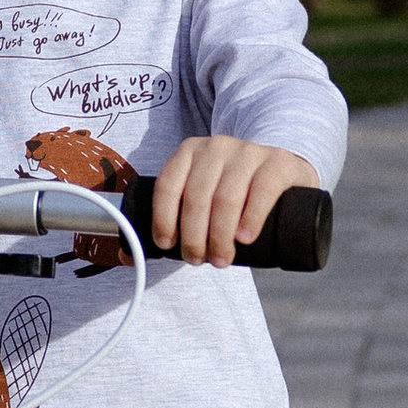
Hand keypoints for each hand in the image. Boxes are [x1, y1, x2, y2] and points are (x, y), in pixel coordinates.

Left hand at [150, 138, 320, 264]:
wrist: (283, 169)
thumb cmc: (233, 191)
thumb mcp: (201, 195)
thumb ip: (171, 219)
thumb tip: (125, 255)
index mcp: (189, 152)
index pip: (167, 185)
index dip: (163, 218)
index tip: (167, 245)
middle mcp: (216, 147)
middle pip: (197, 197)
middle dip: (194, 236)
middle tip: (198, 260)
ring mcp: (249, 152)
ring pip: (226, 197)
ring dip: (220, 236)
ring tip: (221, 259)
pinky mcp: (278, 163)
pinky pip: (262, 189)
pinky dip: (251, 217)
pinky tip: (245, 238)